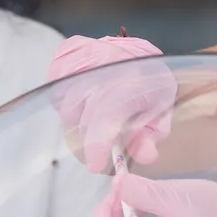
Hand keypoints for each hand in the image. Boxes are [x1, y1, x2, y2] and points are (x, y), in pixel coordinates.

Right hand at [47, 34, 177, 169]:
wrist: (139, 54)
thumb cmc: (150, 87)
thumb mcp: (160, 114)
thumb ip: (150, 137)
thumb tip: (144, 155)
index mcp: (132, 81)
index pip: (106, 115)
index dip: (97, 144)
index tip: (94, 165)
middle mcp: (105, 63)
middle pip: (80, 113)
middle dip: (87, 138)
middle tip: (96, 148)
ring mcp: (83, 55)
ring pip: (65, 102)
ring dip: (76, 118)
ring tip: (94, 115)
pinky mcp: (67, 51)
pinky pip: (56, 86)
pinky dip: (66, 99)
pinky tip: (84, 98)